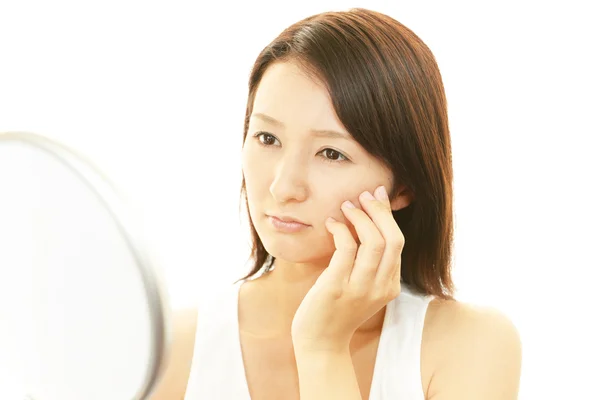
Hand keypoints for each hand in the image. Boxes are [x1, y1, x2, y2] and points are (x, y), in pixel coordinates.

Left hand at [291, 185, 403, 351]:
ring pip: (373, 242)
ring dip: (359, 217)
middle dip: (379, 211)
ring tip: (346, 206)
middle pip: (392, 239)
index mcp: (390, 285)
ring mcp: (360, 288)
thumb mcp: (361, 287)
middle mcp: (380, 287)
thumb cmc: (336, 310)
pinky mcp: (337, 287)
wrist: (320, 342)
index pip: (398, 242)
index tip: (377, 196)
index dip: (387, 215)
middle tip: (364, 195)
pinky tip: (331, 223)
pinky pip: (346, 249)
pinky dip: (340, 230)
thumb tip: (365, 223)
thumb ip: (368, 262)